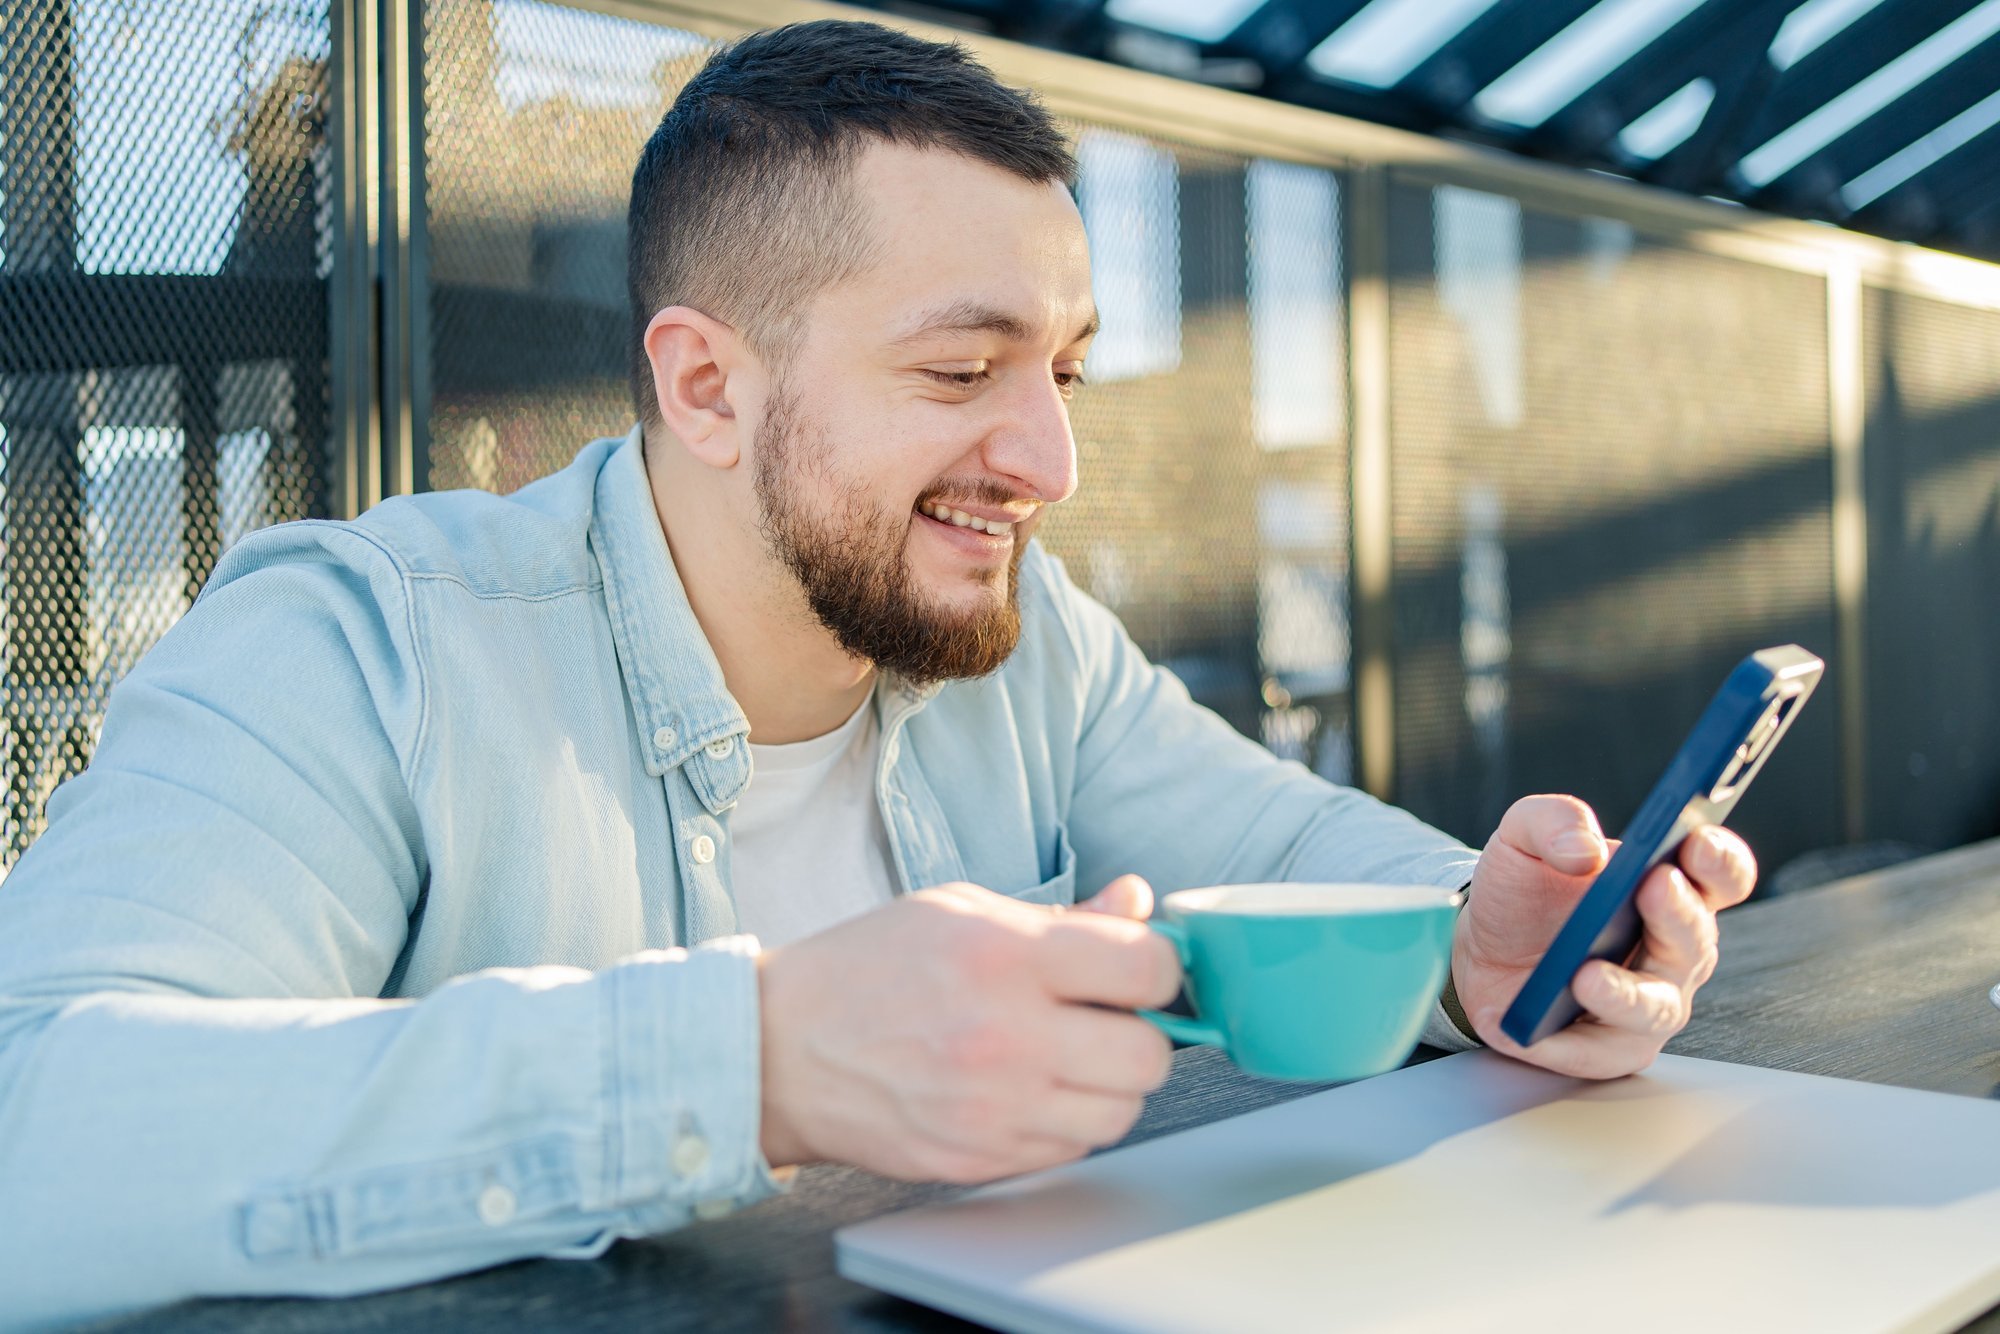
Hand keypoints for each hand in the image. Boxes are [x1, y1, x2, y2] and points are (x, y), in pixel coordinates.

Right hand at [756, 875, 1179, 1182]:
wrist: (781, 1047)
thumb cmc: (869, 968)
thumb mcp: (962, 910)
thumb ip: (1062, 916)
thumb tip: (1138, 905)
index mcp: (1006, 957)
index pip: (1147, 969)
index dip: (1159, 967)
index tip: (1141, 967)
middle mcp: (1007, 1037)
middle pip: (1150, 1056)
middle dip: (1140, 1033)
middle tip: (1106, 1018)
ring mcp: (994, 1109)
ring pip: (1120, 1113)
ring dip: (1108, 1083)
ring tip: (1063, 1054)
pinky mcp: (980, 1160)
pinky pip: (1072, 1148)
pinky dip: (1066, 1120)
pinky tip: (1027, 1088)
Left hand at [1451, 795, 1756, 1078]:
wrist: (1479, 945)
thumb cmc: (1524, 890)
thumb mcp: (1524, 835)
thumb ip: (1555, 821)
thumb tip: (1585, 850)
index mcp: (1672, 888)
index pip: (1722, 874)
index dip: (1720, 859)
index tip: (1698, 841)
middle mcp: (1673, 949)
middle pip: (1696, 938)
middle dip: (1678, 913)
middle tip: (1654, 886)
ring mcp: (1649, 1000)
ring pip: (1656, 1006)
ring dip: (1625, 993)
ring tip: (1585, 976)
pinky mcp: (1610, 1045)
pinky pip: (1598, 1051)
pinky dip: (1566, 1042)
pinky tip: (1534, 1029)